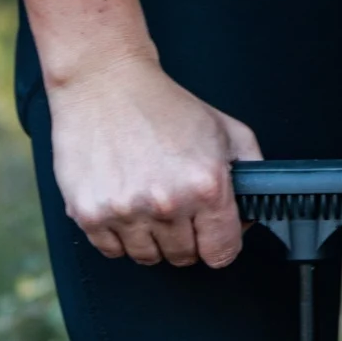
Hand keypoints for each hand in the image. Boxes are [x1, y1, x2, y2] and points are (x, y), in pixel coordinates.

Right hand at [46, 55, 262, 267]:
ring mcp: (125, 212)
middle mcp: (166, 203)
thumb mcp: (225, 129)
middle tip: (175, 208)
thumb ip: (251, 172)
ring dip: (151, 239)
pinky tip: (123, 205)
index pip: (221, 252)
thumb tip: (250, 213)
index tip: (210, 236)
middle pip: (184, 257)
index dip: (219, 244)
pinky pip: (112, 251)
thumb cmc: (162, 104)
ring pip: (147, 258)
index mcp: (205, 185)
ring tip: (146, 203)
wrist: (105, 82)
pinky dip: (118, 236)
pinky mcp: (90, 214)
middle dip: (184, 238)